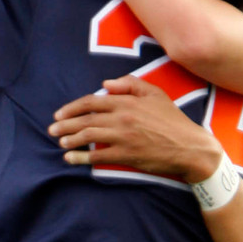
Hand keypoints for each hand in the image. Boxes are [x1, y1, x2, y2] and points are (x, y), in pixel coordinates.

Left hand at [49, 76, 220, 179]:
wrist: (190, 147)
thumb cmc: (173, 120)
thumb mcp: (155, 94)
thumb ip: (130, 84)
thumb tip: (106, 83)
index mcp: (127, 101)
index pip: (91, 102)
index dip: (72, 107)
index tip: (59, 113)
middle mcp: (122, 118)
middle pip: (85, 119)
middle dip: (65, 124)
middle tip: (51, 129)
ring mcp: (123, 137)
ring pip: (88, 136)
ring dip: (70, 139)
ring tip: (59, 142)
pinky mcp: (126, 155)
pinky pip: (98, 156)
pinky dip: (81, 157)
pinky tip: (70, 158)